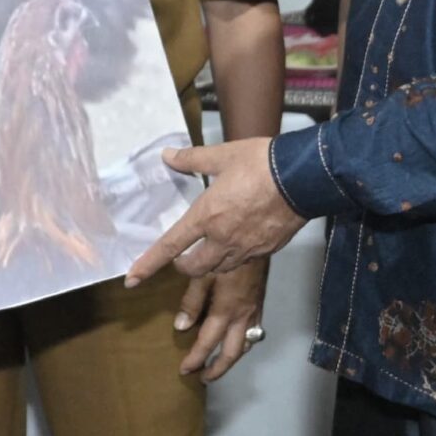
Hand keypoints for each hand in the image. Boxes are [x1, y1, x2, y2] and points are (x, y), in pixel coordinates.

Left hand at [126, 136, 305, 283]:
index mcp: (205, 216)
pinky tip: (237, 243)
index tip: (132, 280)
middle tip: (180, 257)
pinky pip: (243, 262)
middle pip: (194, 268)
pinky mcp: (266, 250)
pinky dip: (233, 258)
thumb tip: (167, 155)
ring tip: (208, 250)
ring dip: (208, 265)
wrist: (304, 177)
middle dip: (183, 267)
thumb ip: (191, 159)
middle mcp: (222, 239)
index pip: (169, 246)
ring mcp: (246, 248)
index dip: (148, 264)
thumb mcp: (221, 155)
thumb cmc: (260, 163)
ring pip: (219, 269)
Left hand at [176, 258, 267, 382]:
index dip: (196, 357)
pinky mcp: (260, 302)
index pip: (208, 342)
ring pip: (245, 344)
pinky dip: (243, 343)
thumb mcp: (203, 274)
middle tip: (202, 378)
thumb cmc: (227, 251)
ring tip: (218, 365)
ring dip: (231, 358)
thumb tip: (181, 326)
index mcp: (226, 309)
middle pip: (232, 353)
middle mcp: (243, 315)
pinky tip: (236, 340)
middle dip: (217, 369)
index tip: (184, 370)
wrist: (260, 235)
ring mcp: (254, 309)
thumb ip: (192, 300)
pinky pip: (253, 331)